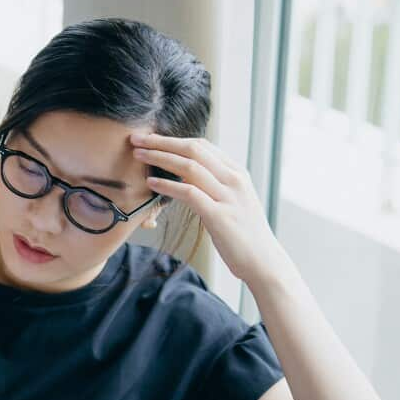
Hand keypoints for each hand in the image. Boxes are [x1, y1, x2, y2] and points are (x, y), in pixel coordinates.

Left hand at [131, 132, 290, 286]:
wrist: (263, 261)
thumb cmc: (243, 233)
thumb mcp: (233, 200)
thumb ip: (215, 184)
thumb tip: (187, 175)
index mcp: (237, 173)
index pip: (202, 145)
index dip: (173, 139)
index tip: (149, 138)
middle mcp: (234, 180)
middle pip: (193, 150)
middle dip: (162, 142)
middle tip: (137, 139)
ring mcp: (228, 196)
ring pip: (190, 167)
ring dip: (160, 158)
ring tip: (138, 156)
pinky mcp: (220, 216)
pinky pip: (190, 193)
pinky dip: (168, 185)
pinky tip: (151, 183)